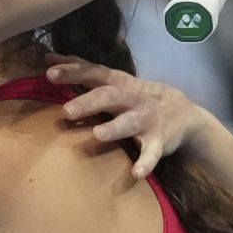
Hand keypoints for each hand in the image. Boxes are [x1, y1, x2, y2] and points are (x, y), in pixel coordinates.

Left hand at [45, 55, 204, 177]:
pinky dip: (146, 162)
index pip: (95, 73)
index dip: (74, 71)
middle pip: (110, 96)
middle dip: (89, 102)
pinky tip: (136, 173)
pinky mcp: (160, 141)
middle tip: (66, 111)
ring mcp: (147, 119)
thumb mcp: (114, 81)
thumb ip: (83, 71)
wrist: (186, 114)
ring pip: (130, 122)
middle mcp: (133, 99)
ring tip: (97, 135)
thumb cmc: (137, 97)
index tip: (49, 73)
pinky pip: (152, 153)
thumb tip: (47, 60)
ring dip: (114, 128)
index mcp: (120, 83)